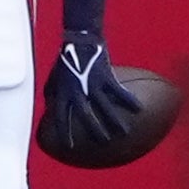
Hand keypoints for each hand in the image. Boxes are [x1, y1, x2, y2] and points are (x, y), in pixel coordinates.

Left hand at [40, 31, 143, 151]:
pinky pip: (119, 92)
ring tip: (123, 132)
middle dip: (94, 130)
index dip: (64, 132)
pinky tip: (139, 109)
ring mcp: (92, 84)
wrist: (79, 42)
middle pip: (85, 115)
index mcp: (63, 92)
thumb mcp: (53, 78)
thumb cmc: (65, 61)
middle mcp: (77, 91)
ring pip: (105, 106)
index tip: (69, 146)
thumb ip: (52, 94)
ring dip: (114, 121)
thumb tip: (49, 108)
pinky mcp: (105, 77)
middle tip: (103, 143)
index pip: (61, 116)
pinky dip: (129, 100)